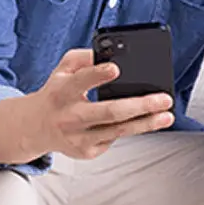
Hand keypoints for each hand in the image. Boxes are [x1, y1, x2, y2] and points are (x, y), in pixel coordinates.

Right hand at [32, 49, 173, 159]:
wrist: (36, 127)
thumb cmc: (57, 93)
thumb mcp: (62, 69)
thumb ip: (83, 58)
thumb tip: (110, 54)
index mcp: (62, 91)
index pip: (80, 81)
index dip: (97, 75)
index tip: (116, 69)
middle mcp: (69, 116)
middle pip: (109, 111)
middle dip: (140, 105)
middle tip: (163, 99)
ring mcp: (78, 137)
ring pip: (118, 130)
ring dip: (147, 123)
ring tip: (167, 115)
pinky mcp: (87, 151)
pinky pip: (115, 137)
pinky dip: (131, 128)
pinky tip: (142, 121)